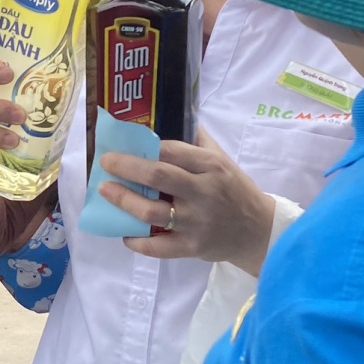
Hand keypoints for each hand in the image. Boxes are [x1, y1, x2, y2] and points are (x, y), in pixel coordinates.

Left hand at [98, 129, 275, 273]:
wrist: (258, 231)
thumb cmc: (235, 190)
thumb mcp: (223, 160)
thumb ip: (198, 142)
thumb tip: (171, 116)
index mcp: (211, 166)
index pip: (171, 150)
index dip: (143, 147)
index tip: (120, 145)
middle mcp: (204, 192)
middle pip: (157, 176)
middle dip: (126, 167)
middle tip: (104, 163)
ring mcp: (197, 222)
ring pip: (152, 211)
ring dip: (123, 201)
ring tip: (106, 192)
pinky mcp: (192, 247)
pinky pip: (158, 247)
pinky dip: (138, 241)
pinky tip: (125, 234)